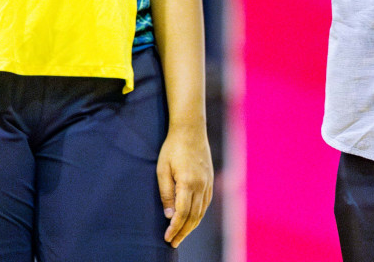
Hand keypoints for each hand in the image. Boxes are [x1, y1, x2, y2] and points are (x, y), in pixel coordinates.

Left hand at [157, 121, 212, 246]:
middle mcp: (201, 185)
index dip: (175, 228)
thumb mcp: (162, 169)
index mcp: (188, 183)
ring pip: (201, 212)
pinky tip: (192, 220)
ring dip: (191, 226)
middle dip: (183, 232)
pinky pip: (206, 203)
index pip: (182, 214)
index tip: (167, 238)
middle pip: (194, 216)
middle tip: (173, 243)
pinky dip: (199, 215)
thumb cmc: (172, 148)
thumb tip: (170, 216)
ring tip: (181, 235)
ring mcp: (208, 183)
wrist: (190, 130)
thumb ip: (166, 193)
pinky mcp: (210, 180)